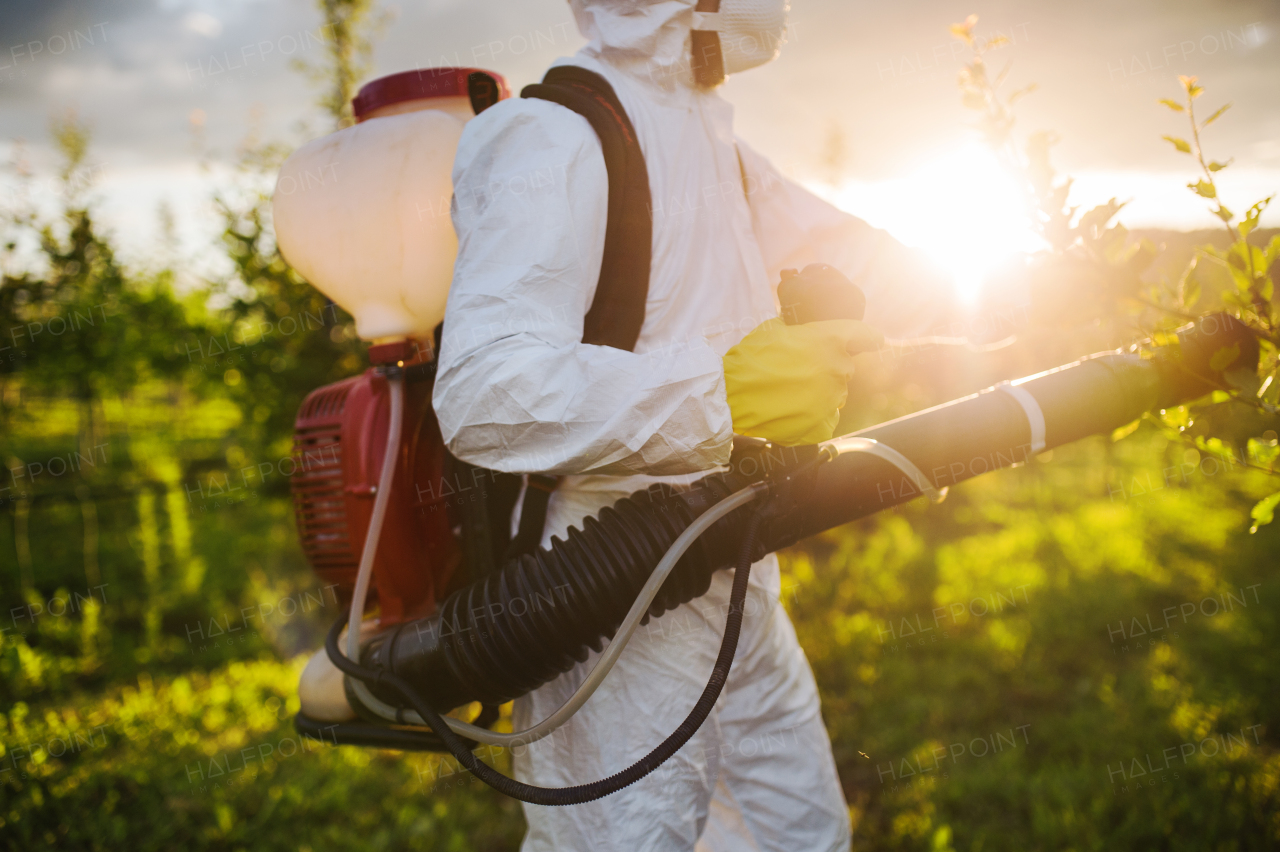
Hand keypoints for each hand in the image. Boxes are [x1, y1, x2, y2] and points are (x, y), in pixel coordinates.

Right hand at [722, 317, 882, 445]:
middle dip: (826, 368)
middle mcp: (838, 369)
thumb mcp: (773, 328)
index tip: (873, 341)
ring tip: (788, 393)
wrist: (731, 396)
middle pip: (843, 367)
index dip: (869, 337)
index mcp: (831, 340)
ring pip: (834, 394)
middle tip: (798, 371)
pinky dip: (812, 416)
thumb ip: (799, 328)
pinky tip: (791, 410)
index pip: (866, 335)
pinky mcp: (822, 425)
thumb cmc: (750, 360)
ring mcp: (832, 399)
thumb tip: (803, 328)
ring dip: (818, 392)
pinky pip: (826, 418)